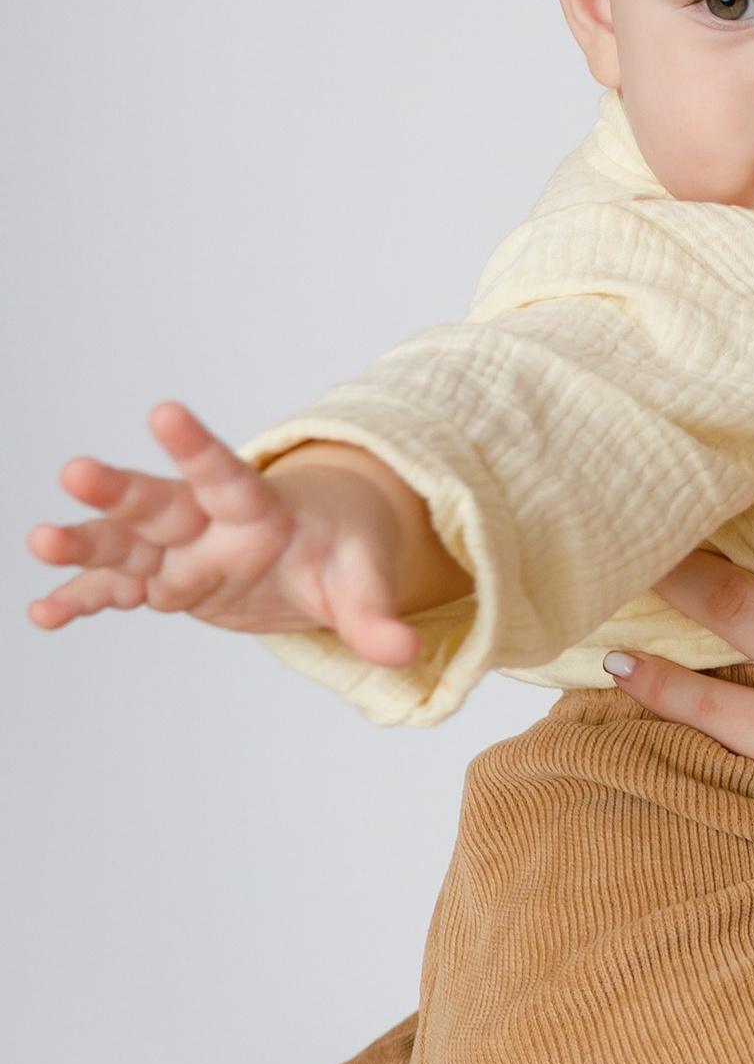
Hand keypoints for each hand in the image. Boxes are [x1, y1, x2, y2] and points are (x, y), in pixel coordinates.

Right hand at [26, 405, 455, 665]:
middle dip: (118, 491)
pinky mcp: (164, 582)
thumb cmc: (343, 550)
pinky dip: (82, 600)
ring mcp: (179, 552)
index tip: (164, 410)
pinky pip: (116, 591)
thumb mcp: (365, 580)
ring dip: (84, 544)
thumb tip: (404, 652)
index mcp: (259, 508)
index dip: (197, 447)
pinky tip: (44, 612)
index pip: (228, 474)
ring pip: (125, 543)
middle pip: (160, 502)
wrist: (319, 548)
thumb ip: (376, 617)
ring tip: (40, 539)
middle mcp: (208, 523)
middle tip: (74, 470)